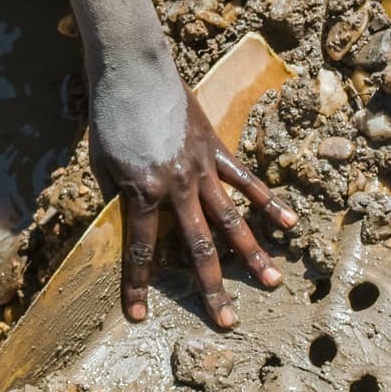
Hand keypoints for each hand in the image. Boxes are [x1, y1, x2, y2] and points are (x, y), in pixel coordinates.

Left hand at [88, 63, 296, 328]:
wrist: (132, 69)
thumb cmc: (109, 115)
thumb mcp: (101, 161)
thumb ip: (118, 195)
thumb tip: (129, 219)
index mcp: (141, 194)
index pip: (139, 251)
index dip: (137, 286)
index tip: (138, 317)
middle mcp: (176, 189)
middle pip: (197, 248)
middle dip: (211, 288)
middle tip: (227, 322)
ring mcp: (201, 169)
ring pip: (231, 220)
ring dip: (252, 253)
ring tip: (271, 281)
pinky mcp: (216, 149)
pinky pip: (247, 180)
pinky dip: (267, 201)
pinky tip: (288, 223)